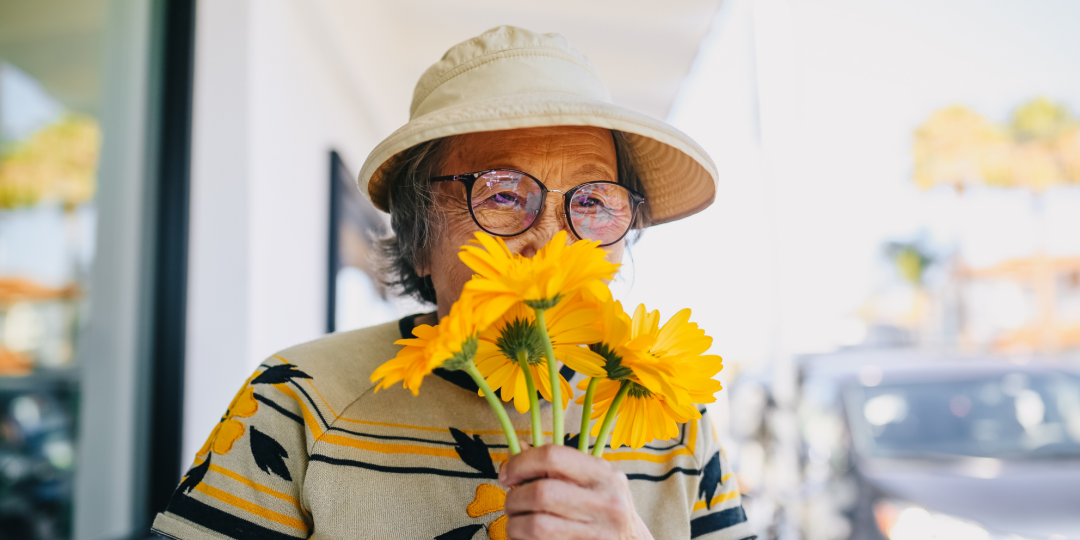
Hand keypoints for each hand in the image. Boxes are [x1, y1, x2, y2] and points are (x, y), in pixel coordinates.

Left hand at [499, 445, 654, 539]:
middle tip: (511, 505)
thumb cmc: (607, 511)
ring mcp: (598, 532)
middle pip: (541, 493)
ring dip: (515, 526)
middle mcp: (605, 502)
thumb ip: (559, 468)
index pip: (553, 456)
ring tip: (517, 524)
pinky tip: (527, 538)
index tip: (507, 475)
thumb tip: (515, 453)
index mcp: (604, 474)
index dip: (521, 463)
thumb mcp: (594, 483)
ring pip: (537, 526)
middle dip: (514, 499)